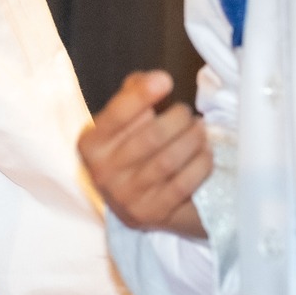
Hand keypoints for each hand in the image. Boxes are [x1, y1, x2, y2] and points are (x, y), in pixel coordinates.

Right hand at [78, 70, 211, 238]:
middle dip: (178, 119)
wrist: (133, 199)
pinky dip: (200, 164)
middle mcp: (102, 173)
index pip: (118, 114)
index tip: (165, 80)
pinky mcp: (151, 215)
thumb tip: (155, 80)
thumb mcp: (123, 121)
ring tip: (200, 129)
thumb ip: (134, 93)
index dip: (142, 95)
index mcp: (90, 144)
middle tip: (188, 113)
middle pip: (151, 137)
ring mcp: (126, 198)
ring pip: (169, 161)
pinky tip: (205, 152)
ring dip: (193, 139)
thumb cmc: (130, 149)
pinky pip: (183, 184)